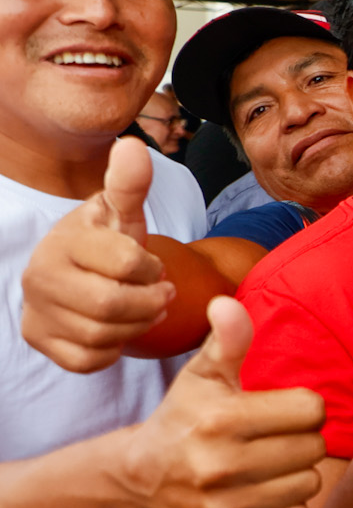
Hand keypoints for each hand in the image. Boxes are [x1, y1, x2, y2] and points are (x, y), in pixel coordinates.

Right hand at [21, 137, 173, 372]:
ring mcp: (34, 309)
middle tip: (163, 295)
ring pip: (100, 335)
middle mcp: (39, 274)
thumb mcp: (123, 212)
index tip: (154, 266)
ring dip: (136, 326)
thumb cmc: (109, 240)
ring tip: (145, 310)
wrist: (82, 271)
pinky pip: (86, 360)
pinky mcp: (38, 338)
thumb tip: (133, 147)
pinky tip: (117, 329)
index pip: (128, 263)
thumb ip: (130, 185)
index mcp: (65, 240)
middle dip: (149, 303)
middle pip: (111, 304)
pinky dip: (111, 350)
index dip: (153, 269)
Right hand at [115, 296, 326, 507]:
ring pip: (308, 483)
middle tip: (276, 435)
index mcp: (220, 419)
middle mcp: (220, 466)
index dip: (302, 406)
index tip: (282, 407)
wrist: (141, 478)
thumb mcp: (202, 374)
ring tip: (269, 461)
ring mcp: (223, 506)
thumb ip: (227, 340)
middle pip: (314, 447)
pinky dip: (286, 503)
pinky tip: (262, 488)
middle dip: (301, 438)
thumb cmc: (185, 415)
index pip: (311, 410)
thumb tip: (227, 303)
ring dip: (297, 471)